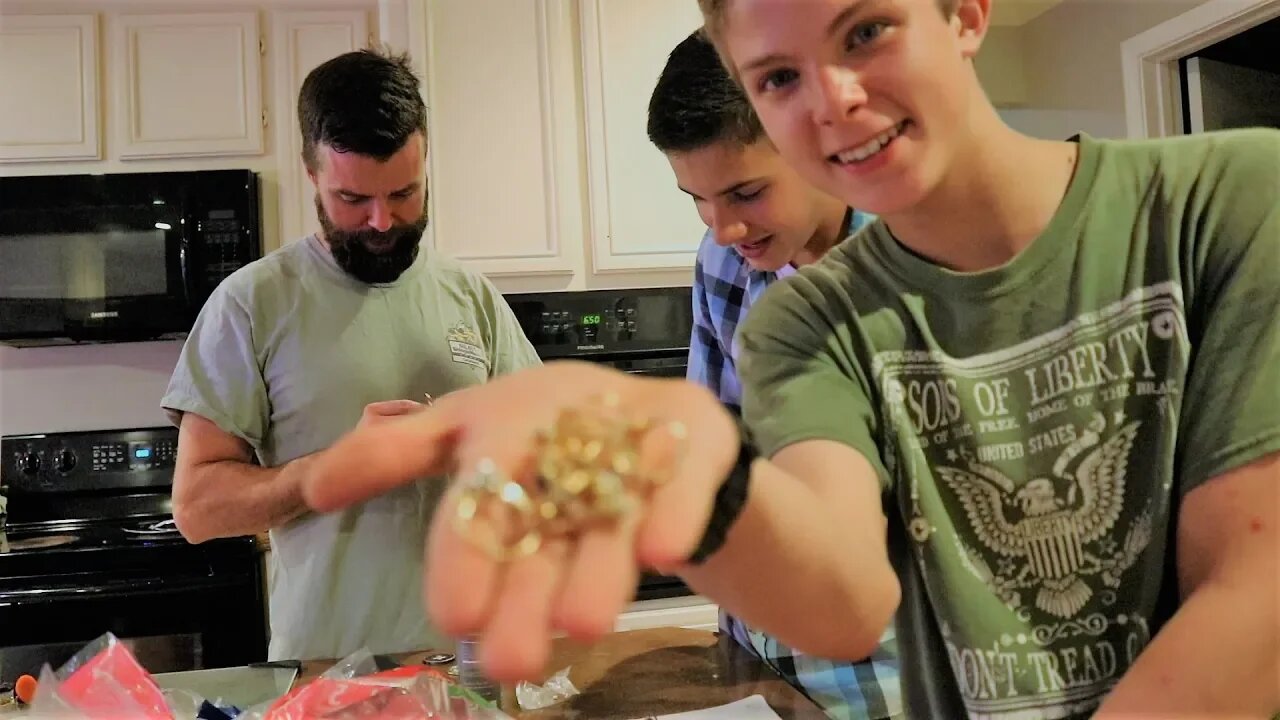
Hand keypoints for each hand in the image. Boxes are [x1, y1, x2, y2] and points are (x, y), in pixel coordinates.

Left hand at [301, 361, 738, 680]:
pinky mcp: (689, 430)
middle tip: (509, 661)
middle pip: (541, 515)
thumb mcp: (465, 435)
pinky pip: (680, 471)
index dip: (465, 555)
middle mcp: (560, 426)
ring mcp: (627, 427)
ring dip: (596, 563)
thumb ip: (394, 454)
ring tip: (582, 625)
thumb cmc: (540, 432)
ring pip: (609, 502)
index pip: (475, 496)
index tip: (453, 618)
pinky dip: (671, 509)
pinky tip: (662, 555)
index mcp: (498, 426)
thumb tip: (312, 487)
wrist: (643, 415)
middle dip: (526, 588)